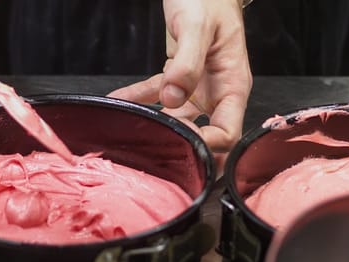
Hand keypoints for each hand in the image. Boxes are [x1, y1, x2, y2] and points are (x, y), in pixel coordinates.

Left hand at [108, 0, 251, 152]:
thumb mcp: (197, 27)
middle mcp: (217, 92)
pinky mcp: (177, 79)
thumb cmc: (207, 0)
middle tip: (159, 158)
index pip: (228, 130)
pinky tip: (117, 102)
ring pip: (179, 122)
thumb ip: (186, 62)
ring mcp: (197, 88)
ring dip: (158, 130)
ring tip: (133, 136)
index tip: (185, 148)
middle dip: (188, 151)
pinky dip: (137, 100)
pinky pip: (155, 96)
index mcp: (232, 84)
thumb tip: (172, 98)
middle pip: (207, 135)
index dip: (209, 145)